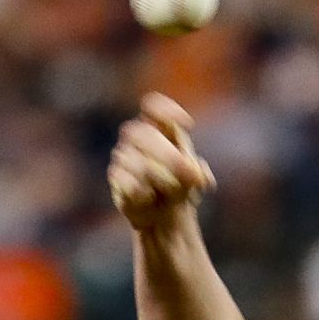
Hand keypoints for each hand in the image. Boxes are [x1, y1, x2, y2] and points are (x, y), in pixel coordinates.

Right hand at [108, 93, 215, 232]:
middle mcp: (136, 136)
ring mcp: (123, 156)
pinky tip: (151, 197)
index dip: (167, 110)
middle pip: (143, 134)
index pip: (152, 105)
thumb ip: (197, 173)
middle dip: (169, 156)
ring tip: (173, 191)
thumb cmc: (180, 186)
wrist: (163, 214)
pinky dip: (144, 192)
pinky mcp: (117, 179)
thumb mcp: (194, 178)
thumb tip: (202, 178)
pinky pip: (128, 183)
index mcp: (157, 126)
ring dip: (161, 178)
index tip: (189, 124)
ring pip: (136, 162)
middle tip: (190, 175)